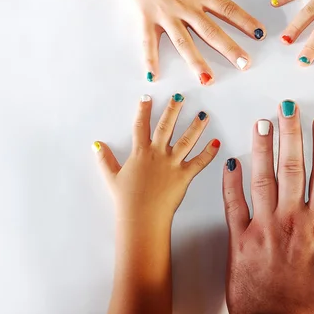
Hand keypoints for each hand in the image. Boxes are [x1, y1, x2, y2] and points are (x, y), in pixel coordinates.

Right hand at [77, 0, 265, 83]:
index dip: (245, 21)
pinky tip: (154, 76)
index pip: (227, 9)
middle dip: (229, 49)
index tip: (259, 34)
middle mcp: (184, 6)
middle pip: (211, 32)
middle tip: (244, 65)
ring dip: (196, 63)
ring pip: (183, 43)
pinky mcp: (146, 20)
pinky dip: (150, 59)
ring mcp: (164, 16)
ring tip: (208, 80)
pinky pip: (148, 43)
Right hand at [93, 93, 219, 313]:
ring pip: (186, 140)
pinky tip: (216, 142)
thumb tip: (96, 145)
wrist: (140, 217)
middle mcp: (156, 154)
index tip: (147, 97)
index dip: (143, 111)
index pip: (140, 126)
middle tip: (180, 96)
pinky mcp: (184, 176)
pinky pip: (199, 162)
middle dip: (173, 110)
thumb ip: (105, 159)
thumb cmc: (126, 200)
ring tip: (204, 114)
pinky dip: (209, 152)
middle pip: (165, 126)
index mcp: (139, 153)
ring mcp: (171, 164)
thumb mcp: (112, 177)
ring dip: (196, 126)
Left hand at [222, 102, 313, 313]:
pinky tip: (229, 163)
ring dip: (261, 149)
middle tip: (288, 108)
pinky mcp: (239, 241)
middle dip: (290, 134)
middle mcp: (289, 220)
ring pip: (261, 179)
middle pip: (291, 167)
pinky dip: (229, 183)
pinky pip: (232, 206)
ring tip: (262, 124)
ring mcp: (261, 228)